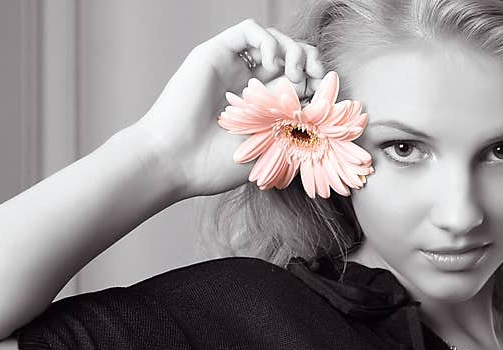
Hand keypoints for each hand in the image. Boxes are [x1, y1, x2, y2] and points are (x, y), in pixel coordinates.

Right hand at [132, 19, 325, 198]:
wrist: (176, 162)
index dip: (318, 85)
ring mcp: (232, 69)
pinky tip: (273, 64)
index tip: (326, 100)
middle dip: (312, 63)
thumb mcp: (272, 146)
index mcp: (262, 111)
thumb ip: (298, 123)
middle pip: (291, 58)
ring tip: (295, 73)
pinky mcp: (215, 54)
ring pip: (274, 40)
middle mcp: (248, 87)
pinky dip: (269, 40)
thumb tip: (326, 97)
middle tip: (317, 79)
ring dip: (295, 50)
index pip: (300, 84)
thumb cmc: (217, 165)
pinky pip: (249, 31)